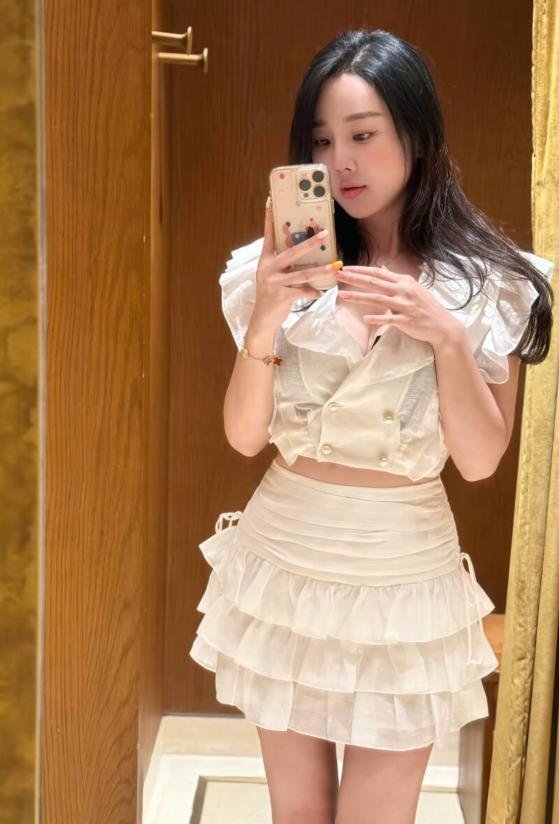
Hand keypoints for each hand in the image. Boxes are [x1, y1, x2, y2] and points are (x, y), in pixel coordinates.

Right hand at [249, 197, 340, 331]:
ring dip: (320, 270)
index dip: (269, 218)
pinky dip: (313, 292)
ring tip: (334, 266)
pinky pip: (303, 291)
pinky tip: (320, 293)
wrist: (262, 319)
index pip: (268, 235)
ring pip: (301, 273)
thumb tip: (303, 248)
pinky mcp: (281, 296)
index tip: (271, 200)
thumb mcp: (274, 275)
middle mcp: (268, 268)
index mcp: (266, 260)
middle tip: (324, 234)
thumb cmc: (272, 294)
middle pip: (291, 252)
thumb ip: (285, 263)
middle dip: (309, 243)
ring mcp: (273, 282)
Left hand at [335, 264, 463, 347]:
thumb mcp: (411, 288)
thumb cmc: (424, 306)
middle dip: (354, 278)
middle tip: (337, 275)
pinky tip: (366, 318)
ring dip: (359, 297)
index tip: (344, 268)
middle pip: (374, 282)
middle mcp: (403, 290)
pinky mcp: (406, 320)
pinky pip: (389, 319)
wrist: (441, 324)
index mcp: (403, 281)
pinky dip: (378, 318)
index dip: (359, 270)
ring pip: (378, 299)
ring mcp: (405, 305)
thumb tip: (380, 268)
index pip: (377, 272)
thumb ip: (394, 279)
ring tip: (343, 296)